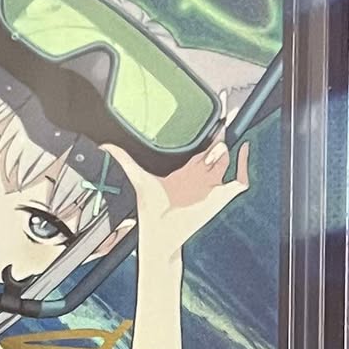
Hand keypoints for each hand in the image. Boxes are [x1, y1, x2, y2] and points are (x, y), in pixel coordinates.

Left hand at [108, 102, 250, 254]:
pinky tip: (241, 149)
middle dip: (217, 136)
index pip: (201, 148)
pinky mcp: (221, 196)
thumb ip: (124, 160)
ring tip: (215, 141)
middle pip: (214, 150)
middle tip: (219, 120)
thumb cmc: (151, 209)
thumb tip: (105, 145)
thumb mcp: (138, 177)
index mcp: (185, 172)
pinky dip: (243, 164)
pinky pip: (240, 180)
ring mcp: (212, 186)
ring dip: (222, 150)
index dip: (208, 132)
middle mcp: (200, 177)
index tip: (214, 115)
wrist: (160, 232)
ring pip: (225, 161)